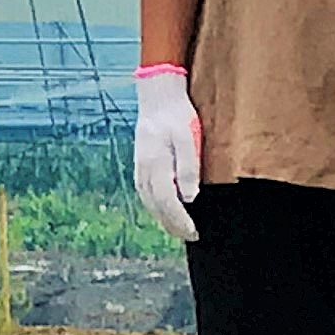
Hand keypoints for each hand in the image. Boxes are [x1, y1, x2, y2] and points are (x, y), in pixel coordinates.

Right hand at [132, 65, 201, 243]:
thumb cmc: (178, 116)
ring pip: (149, 203)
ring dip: (163, 219)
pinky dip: (156, 207)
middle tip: (191, 236)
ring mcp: (139, 168)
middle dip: (173, 225)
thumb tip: (190, 198)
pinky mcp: (140, 166)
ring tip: (179, 229)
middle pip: (157, 207)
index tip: (194, 232)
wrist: (158, 97)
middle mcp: (144, 170)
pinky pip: (146, 194)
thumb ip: (188, 168)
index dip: (181, 221)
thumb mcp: (189, 139)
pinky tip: (166, 210)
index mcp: (156, 165)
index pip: (168, 203)